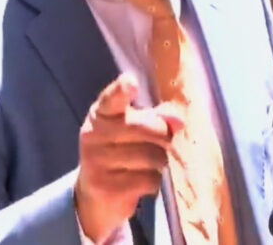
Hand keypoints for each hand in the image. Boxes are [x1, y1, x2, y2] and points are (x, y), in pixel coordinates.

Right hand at [74, 73, 183, 241]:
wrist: (94, 191)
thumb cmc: (120, 151)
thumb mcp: (133, 128)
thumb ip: (157, 117)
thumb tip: (179, 121)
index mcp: (100, 114)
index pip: (111, 99)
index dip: (122, 90)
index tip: (131, 81)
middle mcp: (93, 134)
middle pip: (146, 128)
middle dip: (163, 137)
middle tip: (160, 144)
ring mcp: (96, 160)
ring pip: (152, 156)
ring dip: (159, 163)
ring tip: (146, 165)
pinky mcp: (104, 186)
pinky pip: (148, 180)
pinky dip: (152, 182)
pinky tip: (139, 181)